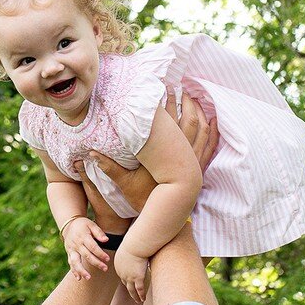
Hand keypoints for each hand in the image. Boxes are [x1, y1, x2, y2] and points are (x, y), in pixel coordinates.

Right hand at [62, 216, 110, 280]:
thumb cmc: (83, 224)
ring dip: (82, 270)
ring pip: (76, 262)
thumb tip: (107, 240)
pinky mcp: (69, 254)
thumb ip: (98, 232)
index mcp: (83, 236)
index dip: (100, 253)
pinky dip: (74, 271)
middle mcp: (76, 244)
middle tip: (105, 269)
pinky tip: (79, 279)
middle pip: (86, 255)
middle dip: (96, 263)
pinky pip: (70, 263)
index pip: (92, 247)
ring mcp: (72, 250)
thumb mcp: (91, 224)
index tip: (108, 259)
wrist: (69, 224)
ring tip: (88, 278)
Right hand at [80, 92, 218, 211]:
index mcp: (163, 156)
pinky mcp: (199, 167)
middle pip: (190, 120)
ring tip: (194, 97)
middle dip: (186, 101)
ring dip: (199, 111)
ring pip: (203, 130)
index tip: (164, 88)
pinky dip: (213, 130)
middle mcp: (181, 156)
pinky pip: (210, 145)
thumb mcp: (123, 183)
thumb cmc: (142, 200)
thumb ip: (108, 167)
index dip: (168, 103)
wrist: (164, 217)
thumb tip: (91, 153)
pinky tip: (213, 119)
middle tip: (180, 86)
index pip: (168, 122)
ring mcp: (193, 161)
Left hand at [114, 246, 148, 303]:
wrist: (135, 245)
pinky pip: (139, 290)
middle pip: (126, 283)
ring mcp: (129, 277)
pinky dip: (141, 295)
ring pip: (132, 290)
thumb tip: (137, 250)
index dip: (126, 280)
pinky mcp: (138, 278)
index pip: (122, 275)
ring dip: (135, 296)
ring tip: (138, 301)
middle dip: (130, 289)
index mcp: (118, 265)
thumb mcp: (129, 248)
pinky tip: (143, 299)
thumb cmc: (134, 242)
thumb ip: (132, 252)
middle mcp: (122, 273)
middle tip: (133, 295)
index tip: (130, 283)